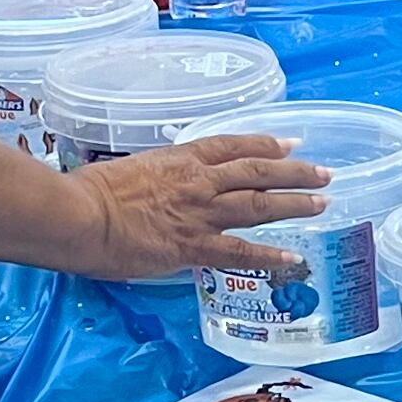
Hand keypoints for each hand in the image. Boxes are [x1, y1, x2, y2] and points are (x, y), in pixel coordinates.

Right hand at [70, 133, 327, 280]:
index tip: (290, 144)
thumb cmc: (88, 192)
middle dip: (295, 171)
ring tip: (322, 204)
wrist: (78, 216)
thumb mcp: (128, 172)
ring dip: (295, 203)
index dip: (265, 144)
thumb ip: (153, 179)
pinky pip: (240, 251)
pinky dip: (269, 255)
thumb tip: (157, 190)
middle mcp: (198, 181)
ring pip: (259, 204)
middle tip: (323, 173)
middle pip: (258, 171)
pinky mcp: (193, 246)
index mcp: (180, 159)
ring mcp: (200, 213)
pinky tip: (292, 257)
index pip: (232, 146)